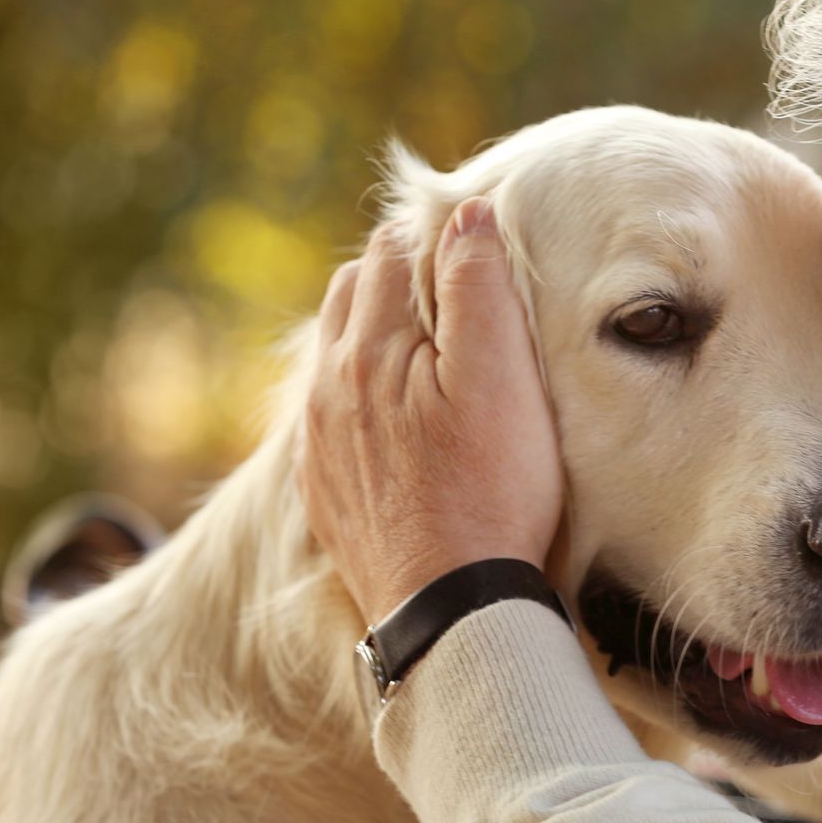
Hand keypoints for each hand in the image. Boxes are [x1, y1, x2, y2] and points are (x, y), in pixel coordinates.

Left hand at [298, 198, 563, 623]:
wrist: (450, 609)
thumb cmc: (491, 491)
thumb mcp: (502, 379)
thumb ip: (479, 287)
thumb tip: (464, 213)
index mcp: (369, 346)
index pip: (392, 250)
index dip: (435, 235)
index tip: (476, 246)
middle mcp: (328, 385)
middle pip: (356, 293)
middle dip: (401, 276)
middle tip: (458, 288)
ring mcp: (320, 441)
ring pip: (336, 352)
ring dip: (376, 332)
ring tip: (429, 347)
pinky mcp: (324, 489)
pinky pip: (331, 416)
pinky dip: (362, 394)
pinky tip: (399, 418)